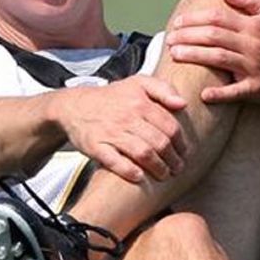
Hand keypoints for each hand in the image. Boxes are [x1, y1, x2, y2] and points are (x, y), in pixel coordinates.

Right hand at [53, 76, 188, 182]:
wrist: (74, 106)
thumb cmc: (111, 98)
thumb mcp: (138, 83)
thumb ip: (163, 88)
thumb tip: (182, 104)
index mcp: (140, 102)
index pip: (170, 126)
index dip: (181, 143)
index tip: (184, 153)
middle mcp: (127, 116)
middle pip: (159, 142)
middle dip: (173, 159)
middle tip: (177, 168)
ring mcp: (111, 132)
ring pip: (143, 153)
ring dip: (158, 167)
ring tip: (164, 174)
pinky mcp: (96, 146)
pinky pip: (115, 162)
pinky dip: (129, 171)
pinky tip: (139, 176)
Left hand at [165, 0, 259, 103]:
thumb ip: (248, 0)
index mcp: (253, 26)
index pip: (218, 18)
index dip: (195, 19)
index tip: (178, 22)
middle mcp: (252, 45)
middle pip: (214, 37)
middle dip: (188, 36)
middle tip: (169, 39)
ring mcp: (253, 68)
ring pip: (219, 59)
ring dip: (194, 56)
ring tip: (175, 54)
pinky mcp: (255, 89)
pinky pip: (236, 92)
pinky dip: (220, 94)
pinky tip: (203, 94)